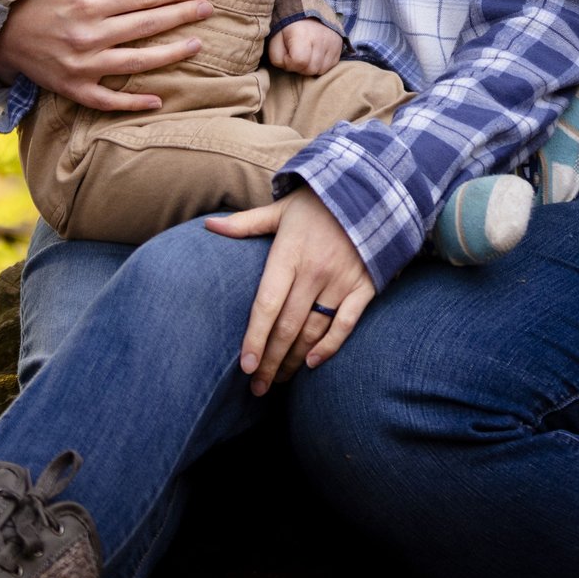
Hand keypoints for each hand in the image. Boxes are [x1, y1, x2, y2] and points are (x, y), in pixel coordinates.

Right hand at [0, 0, 213, 110]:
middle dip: (183, 15)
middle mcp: (89, 35)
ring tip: (197, 45)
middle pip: (149, 25)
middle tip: (209, 9)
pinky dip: (134, 102)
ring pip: (138, 63)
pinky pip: (108, 100)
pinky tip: (159, 99)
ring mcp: (82, 65)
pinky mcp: (73, 88)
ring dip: (171, 54)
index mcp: (89, 2)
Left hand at [206, 189, 374, 395]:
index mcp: (289, 254)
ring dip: (295, 359)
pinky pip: (346, 323)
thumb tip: (208, 227)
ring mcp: (341, 279)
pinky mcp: (365, 285)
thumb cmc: (318, 204)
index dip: (255, 338)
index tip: (246, 366)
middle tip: (258, 387)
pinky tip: (313, 363)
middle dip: (271, 361)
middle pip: (287, 326)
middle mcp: (315, 270)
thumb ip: (245, 223)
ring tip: (279, 379)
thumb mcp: (281, 209)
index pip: (266, 304)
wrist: (369, 190)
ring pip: (313, 330)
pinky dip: (331, 346)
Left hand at [266, 20, 344, 75]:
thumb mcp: (275, 40)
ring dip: (311, 66)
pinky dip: (321, 64)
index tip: (287, 54)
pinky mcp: (339, 45)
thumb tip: (290, 68)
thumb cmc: (288, 27)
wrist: (306, 10)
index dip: (290, 62)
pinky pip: (330, 66)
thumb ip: (277, 58)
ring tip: (306, 54)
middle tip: (296, 55)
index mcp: (303, 34)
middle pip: (310, 69)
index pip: (299, 62)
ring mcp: (332, 42)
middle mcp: (321, 38)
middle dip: (300, 67)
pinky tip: (315, 54)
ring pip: (321, 70)